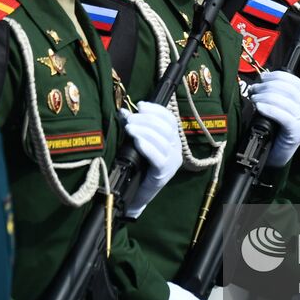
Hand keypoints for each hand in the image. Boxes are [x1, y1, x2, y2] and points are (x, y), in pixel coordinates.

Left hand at [121, 102, 182, 218]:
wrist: (135, 194)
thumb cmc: (137, 166)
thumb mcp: (137, 142)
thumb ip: (133, 127)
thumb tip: (123, 111)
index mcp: (173, 140)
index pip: (170, 119)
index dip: (156, 110)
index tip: (141, 105)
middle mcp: (176, 150)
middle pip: (165, 128)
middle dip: (146, 120)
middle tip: (130, 118)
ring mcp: (172, 162)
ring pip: (162, 141)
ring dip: (144, 131)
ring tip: (129, 128)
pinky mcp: (163, 174)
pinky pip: (158, 158)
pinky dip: (147, 147)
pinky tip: (137, 142)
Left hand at [248, 71, 299, 166]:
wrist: (279, 155)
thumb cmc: (276, 130)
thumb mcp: (280, 109)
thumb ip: (277, 95)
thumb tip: (262, 80)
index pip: (294, 81)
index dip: (277, 76)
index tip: (262, 78)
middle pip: (288, 89)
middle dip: (267, 86)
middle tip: (253, 89)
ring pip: (284, 101)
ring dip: (264, 96)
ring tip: (253, 98)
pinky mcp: (297, 131)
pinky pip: (282, 115)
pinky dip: (269, 109)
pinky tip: (259, 107)